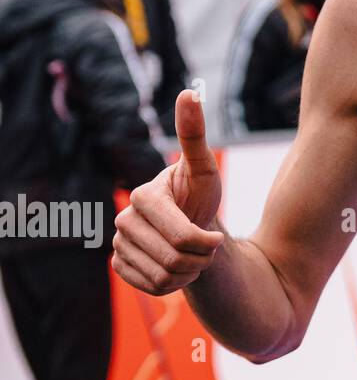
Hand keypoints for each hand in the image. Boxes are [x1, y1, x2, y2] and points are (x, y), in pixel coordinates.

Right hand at [112, 90, 224, 294]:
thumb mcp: (204, 168)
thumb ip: (194, 133)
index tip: (215, 236)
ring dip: (188, 272)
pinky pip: (152, 287)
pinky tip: (177, 267)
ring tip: (192, 255)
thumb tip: (189, 91)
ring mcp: (118, 246)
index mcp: (144, 197)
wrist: (190, 224)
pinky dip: (173, 283)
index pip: (182, 237)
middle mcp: (124, 222)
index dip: (207, 243)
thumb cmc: (200, 195)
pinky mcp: (120, 267)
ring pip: (163, 278)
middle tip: (206, 247)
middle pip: (173, 259)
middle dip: (200, 258)